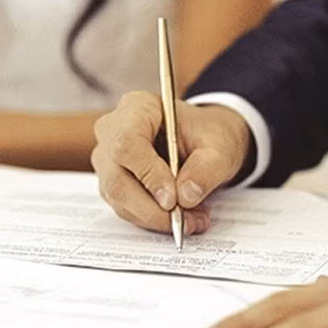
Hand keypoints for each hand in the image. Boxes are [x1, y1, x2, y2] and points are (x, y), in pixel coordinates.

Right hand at [91, 91, 250, 233]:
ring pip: (119, 199)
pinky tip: (181, 216)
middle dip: (152, 208)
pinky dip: (152, 219)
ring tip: (193, 219)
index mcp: (136, 107)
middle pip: (117, 178)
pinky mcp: (111, 183)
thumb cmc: (207, 135)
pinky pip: (125, 208)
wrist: (202, 142)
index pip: (127, 143)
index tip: (174, 199)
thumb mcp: (220, 147)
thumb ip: (207, 168)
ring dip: (156, 217)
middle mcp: (112, 131)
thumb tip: (186, 196)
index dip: (148, 174)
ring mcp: (107, 159)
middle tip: (187, 220)